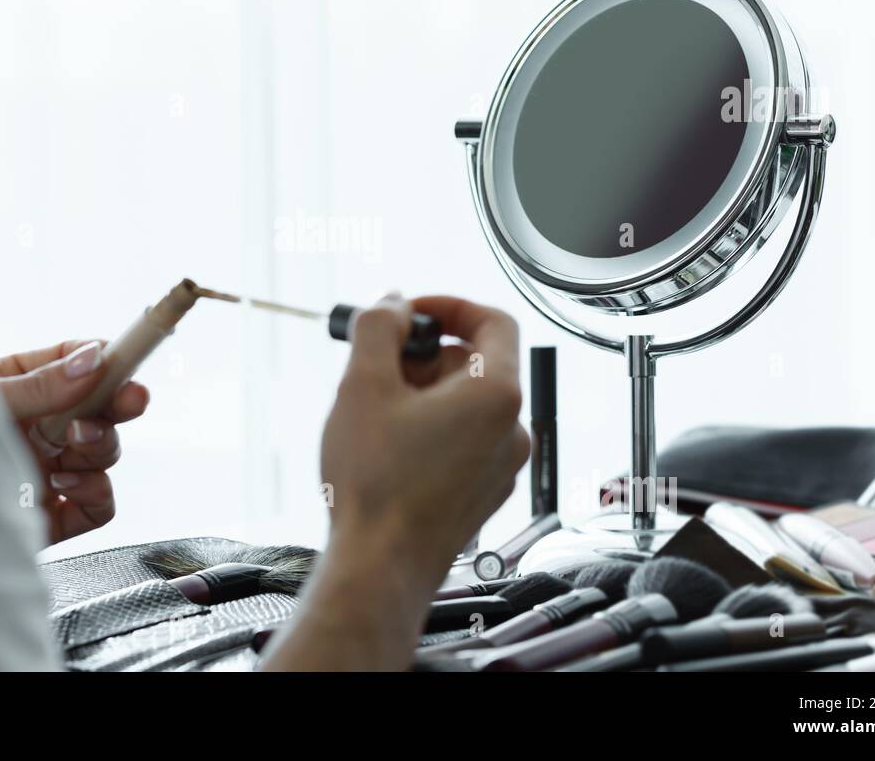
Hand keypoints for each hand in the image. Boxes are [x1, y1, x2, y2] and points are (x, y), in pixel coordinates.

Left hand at [0, 340, 148, 544]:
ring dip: (101, 444)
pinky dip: (95, 491)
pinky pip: (98, 504)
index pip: (75, 362)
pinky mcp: (50, 516)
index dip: (106, 359)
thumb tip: (92, 360)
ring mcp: (44, 471)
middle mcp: (36, 427)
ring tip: (73, 442)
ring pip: (103, 453)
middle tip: (131, 399)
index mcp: (17, 385)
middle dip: (118, 403)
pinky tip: (63, 482)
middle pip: (100, 409)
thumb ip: (38, 386)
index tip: (123, 360)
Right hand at [262, 293, 528, 670]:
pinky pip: (463, 441)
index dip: (449, 306)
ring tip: (376, 416)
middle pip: (475, 363)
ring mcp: (502, 466)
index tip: (409, 315)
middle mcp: (512, 429)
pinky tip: (388, 451)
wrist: (380, 569)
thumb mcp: (363, 385)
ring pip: (466, 405)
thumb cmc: (376, 486)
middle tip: (377, 369)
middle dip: (424, 357)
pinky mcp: (483, 492)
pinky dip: (430, 430)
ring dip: (423, 395)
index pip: (493, 320)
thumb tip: (392, 304)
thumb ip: (379, 327)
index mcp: (496, 395)